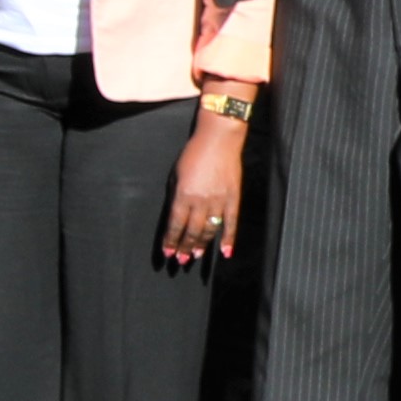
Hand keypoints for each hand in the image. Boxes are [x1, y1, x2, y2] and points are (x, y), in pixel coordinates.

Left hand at [166, 112, 248, 265]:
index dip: (171, 240)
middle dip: (185, 247)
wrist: (219, 139)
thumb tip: (176, 215)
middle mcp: (200, 201)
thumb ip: (176, 196)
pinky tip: (225, 252)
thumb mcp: (176, 174)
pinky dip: (229, 238)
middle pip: (191, 231)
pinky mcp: (233, 198)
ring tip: (197, 256)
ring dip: (202, 245)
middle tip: (180, 260)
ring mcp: (219, 201)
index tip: (167, 252)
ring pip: (209, 230)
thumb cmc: (193, 154)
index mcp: (183, 195)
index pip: (175, 224)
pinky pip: (231, 223)